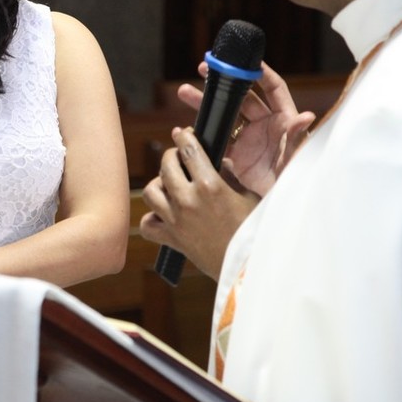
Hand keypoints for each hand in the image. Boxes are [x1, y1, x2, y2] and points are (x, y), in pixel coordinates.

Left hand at [139, 127, 258, 279]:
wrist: (248, 267)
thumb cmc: (254, 231)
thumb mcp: (249, 198)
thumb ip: (232, 177)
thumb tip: (222, 163)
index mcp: (210, 186)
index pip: (189, 150)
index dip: (184, 137)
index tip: (183, 133)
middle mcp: (188, 200)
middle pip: (165, 166)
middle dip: (171, 155)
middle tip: (177, 156)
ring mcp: (176, 220)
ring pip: (150, 192)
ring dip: (158, 184)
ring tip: (169, 184)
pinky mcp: (172, 239)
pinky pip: (147, 225)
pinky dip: (151, 218)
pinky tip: (162, 215)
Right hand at [177, 61, 314, 196]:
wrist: (282, 208)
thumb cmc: (298, 182)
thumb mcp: (297, 160)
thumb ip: (297, 138)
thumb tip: (306, 116)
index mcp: (283, 120)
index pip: (273, 88)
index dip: (261, 72)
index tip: (245, 60)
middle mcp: (266, 126)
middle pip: (242, 97)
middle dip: (223, 83)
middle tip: (203, 69)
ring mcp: (249, 140)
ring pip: (226, 116)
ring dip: (206, 104)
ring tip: (184, 92)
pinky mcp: (237, 157)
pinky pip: (217, 140)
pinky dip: (202, 135)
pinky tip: (184, 131)